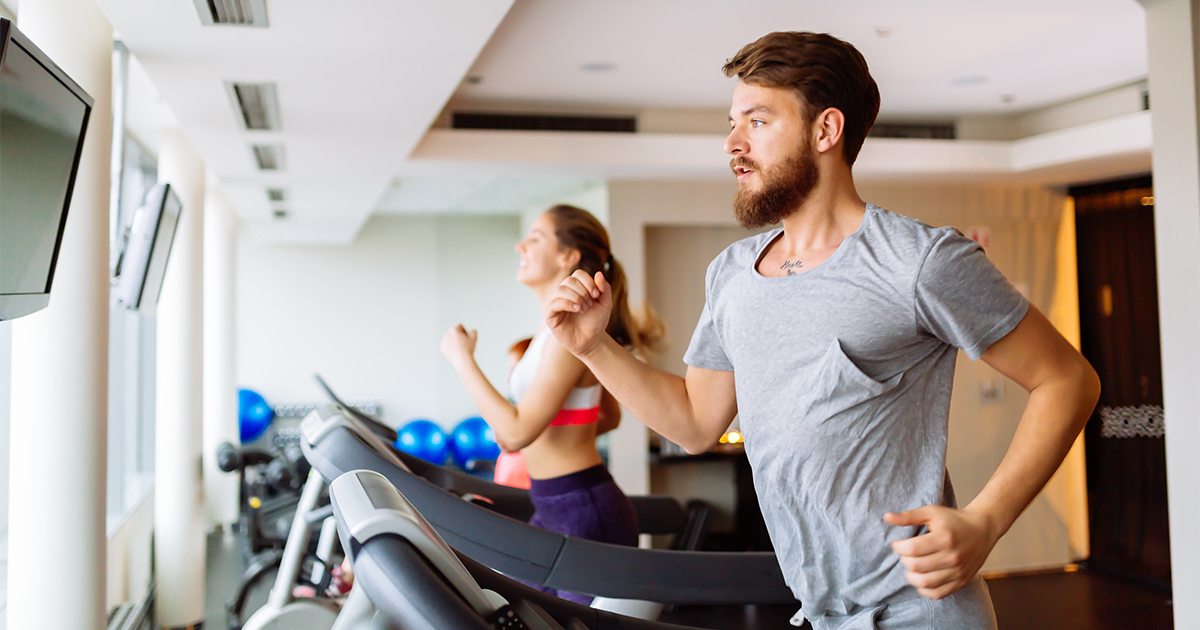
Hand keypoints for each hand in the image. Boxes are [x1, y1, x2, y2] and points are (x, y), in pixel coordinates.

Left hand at [441, 324, 477, 367]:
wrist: (462, 360)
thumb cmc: (468, 349)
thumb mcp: (474, 338)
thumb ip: (474, 331)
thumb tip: (471, 331)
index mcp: (453, 330)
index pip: (460, 326)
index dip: (465, 331)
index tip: (466, 338)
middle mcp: (446, 334)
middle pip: (454, 332)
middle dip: (458, 336)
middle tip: (463, 343)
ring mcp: (443, 341)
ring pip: (450, 338)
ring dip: (454, 341)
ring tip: (460, 348)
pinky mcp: (442, 348)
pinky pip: (447, 345)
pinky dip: (450, 347)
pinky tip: (455, 351)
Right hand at [546, 270, 612, 356]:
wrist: (591, 340)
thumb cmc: (596, 321)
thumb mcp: (605, 304)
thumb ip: (604, 288)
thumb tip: (599, 273)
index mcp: (576, 288)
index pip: (578, 274)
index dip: (588, 282)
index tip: (597, 295)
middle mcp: (564, 293)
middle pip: (569, 280)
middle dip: (583, 291)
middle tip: (590, 305)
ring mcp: (556, 304)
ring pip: (560, 290)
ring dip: (576, 297)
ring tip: (584, 309)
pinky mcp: (551, 316)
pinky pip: (553, 304)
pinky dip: (566, 304)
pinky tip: (577, 310)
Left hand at [884, 505, 999, 598]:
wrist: (982, 530)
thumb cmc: (954, 520)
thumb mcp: (932, 512)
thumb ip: (909, 516)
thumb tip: (886, 517)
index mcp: (944, 538)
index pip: (913, 549)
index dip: (899, 547)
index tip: (898, 544)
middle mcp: (952, 557)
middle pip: (916, 566)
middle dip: (904, 560)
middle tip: (905, 554)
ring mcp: (958, 571)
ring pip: (925, 582)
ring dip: (911, 576)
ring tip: (910, 567)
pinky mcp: (961, 581)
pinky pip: (938, 593)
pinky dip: (925, 590)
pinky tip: (921, 579)